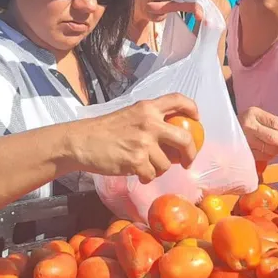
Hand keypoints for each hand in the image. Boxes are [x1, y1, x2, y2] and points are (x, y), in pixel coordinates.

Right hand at [71, 94, 200, 182]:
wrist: (80, 142)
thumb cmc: (104, 130)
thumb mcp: (129, 114)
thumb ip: (150, 119)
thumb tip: (173, 135)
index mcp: (147, 107)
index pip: (178, 100)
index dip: (192, 108)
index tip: (197, 119)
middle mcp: (149, 122)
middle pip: (185, 138)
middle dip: (191, 152)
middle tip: (187, 161)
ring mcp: (144, 142)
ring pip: (167, 163)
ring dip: (159, 169)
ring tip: (145, 166)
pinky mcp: (136, 161)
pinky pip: (152, 174)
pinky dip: (146, 177)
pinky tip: (137, 173)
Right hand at [239, 106, 277, 162]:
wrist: (223, 130)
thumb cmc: (246, 123)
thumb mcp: (259, 118)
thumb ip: (275, 125)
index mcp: (253, 114)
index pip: (276, 123)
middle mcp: (247, 126)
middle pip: (272, 137)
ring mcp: (243, 141)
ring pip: (268, 149)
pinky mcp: (242, 153)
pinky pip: (261, 157)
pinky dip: (270, 155)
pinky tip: (272, 152)